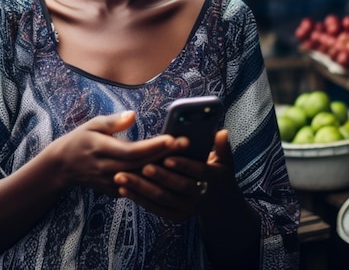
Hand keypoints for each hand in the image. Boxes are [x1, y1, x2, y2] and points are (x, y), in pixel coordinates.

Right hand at [47, 111, 184, 196]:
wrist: (64, 166)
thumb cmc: (82, 139)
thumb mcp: (93, 124)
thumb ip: (114, 121)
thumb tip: (133, 114)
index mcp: (101, 149)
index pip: (132, 151)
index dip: (152, 147)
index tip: (172, 138)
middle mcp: (107, 169)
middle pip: (142, 165)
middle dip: (166, 155)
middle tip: (187, 143)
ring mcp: (111, 183)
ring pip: (142, 178)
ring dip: (164, 169)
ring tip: (185, 157)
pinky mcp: (115, 191)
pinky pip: (138, 187)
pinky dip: (154, 179)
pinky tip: (172, 170)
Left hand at [113, 129, 237, 221]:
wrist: (220, 205)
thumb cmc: (218, 174)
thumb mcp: (225, 161)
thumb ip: (222, 147)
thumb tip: (221, 132)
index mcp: (213, 179)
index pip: (198, 172)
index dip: (183, 165)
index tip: (167, 157)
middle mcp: (200, 197)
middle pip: (177, 186)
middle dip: (159, 176)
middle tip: (142, 166)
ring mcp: (187, 209)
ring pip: (162, 198)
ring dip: (141, 188)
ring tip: (122, 176)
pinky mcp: (176, 216)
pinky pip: (155, 208)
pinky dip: (139, 199)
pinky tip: (123, 189)